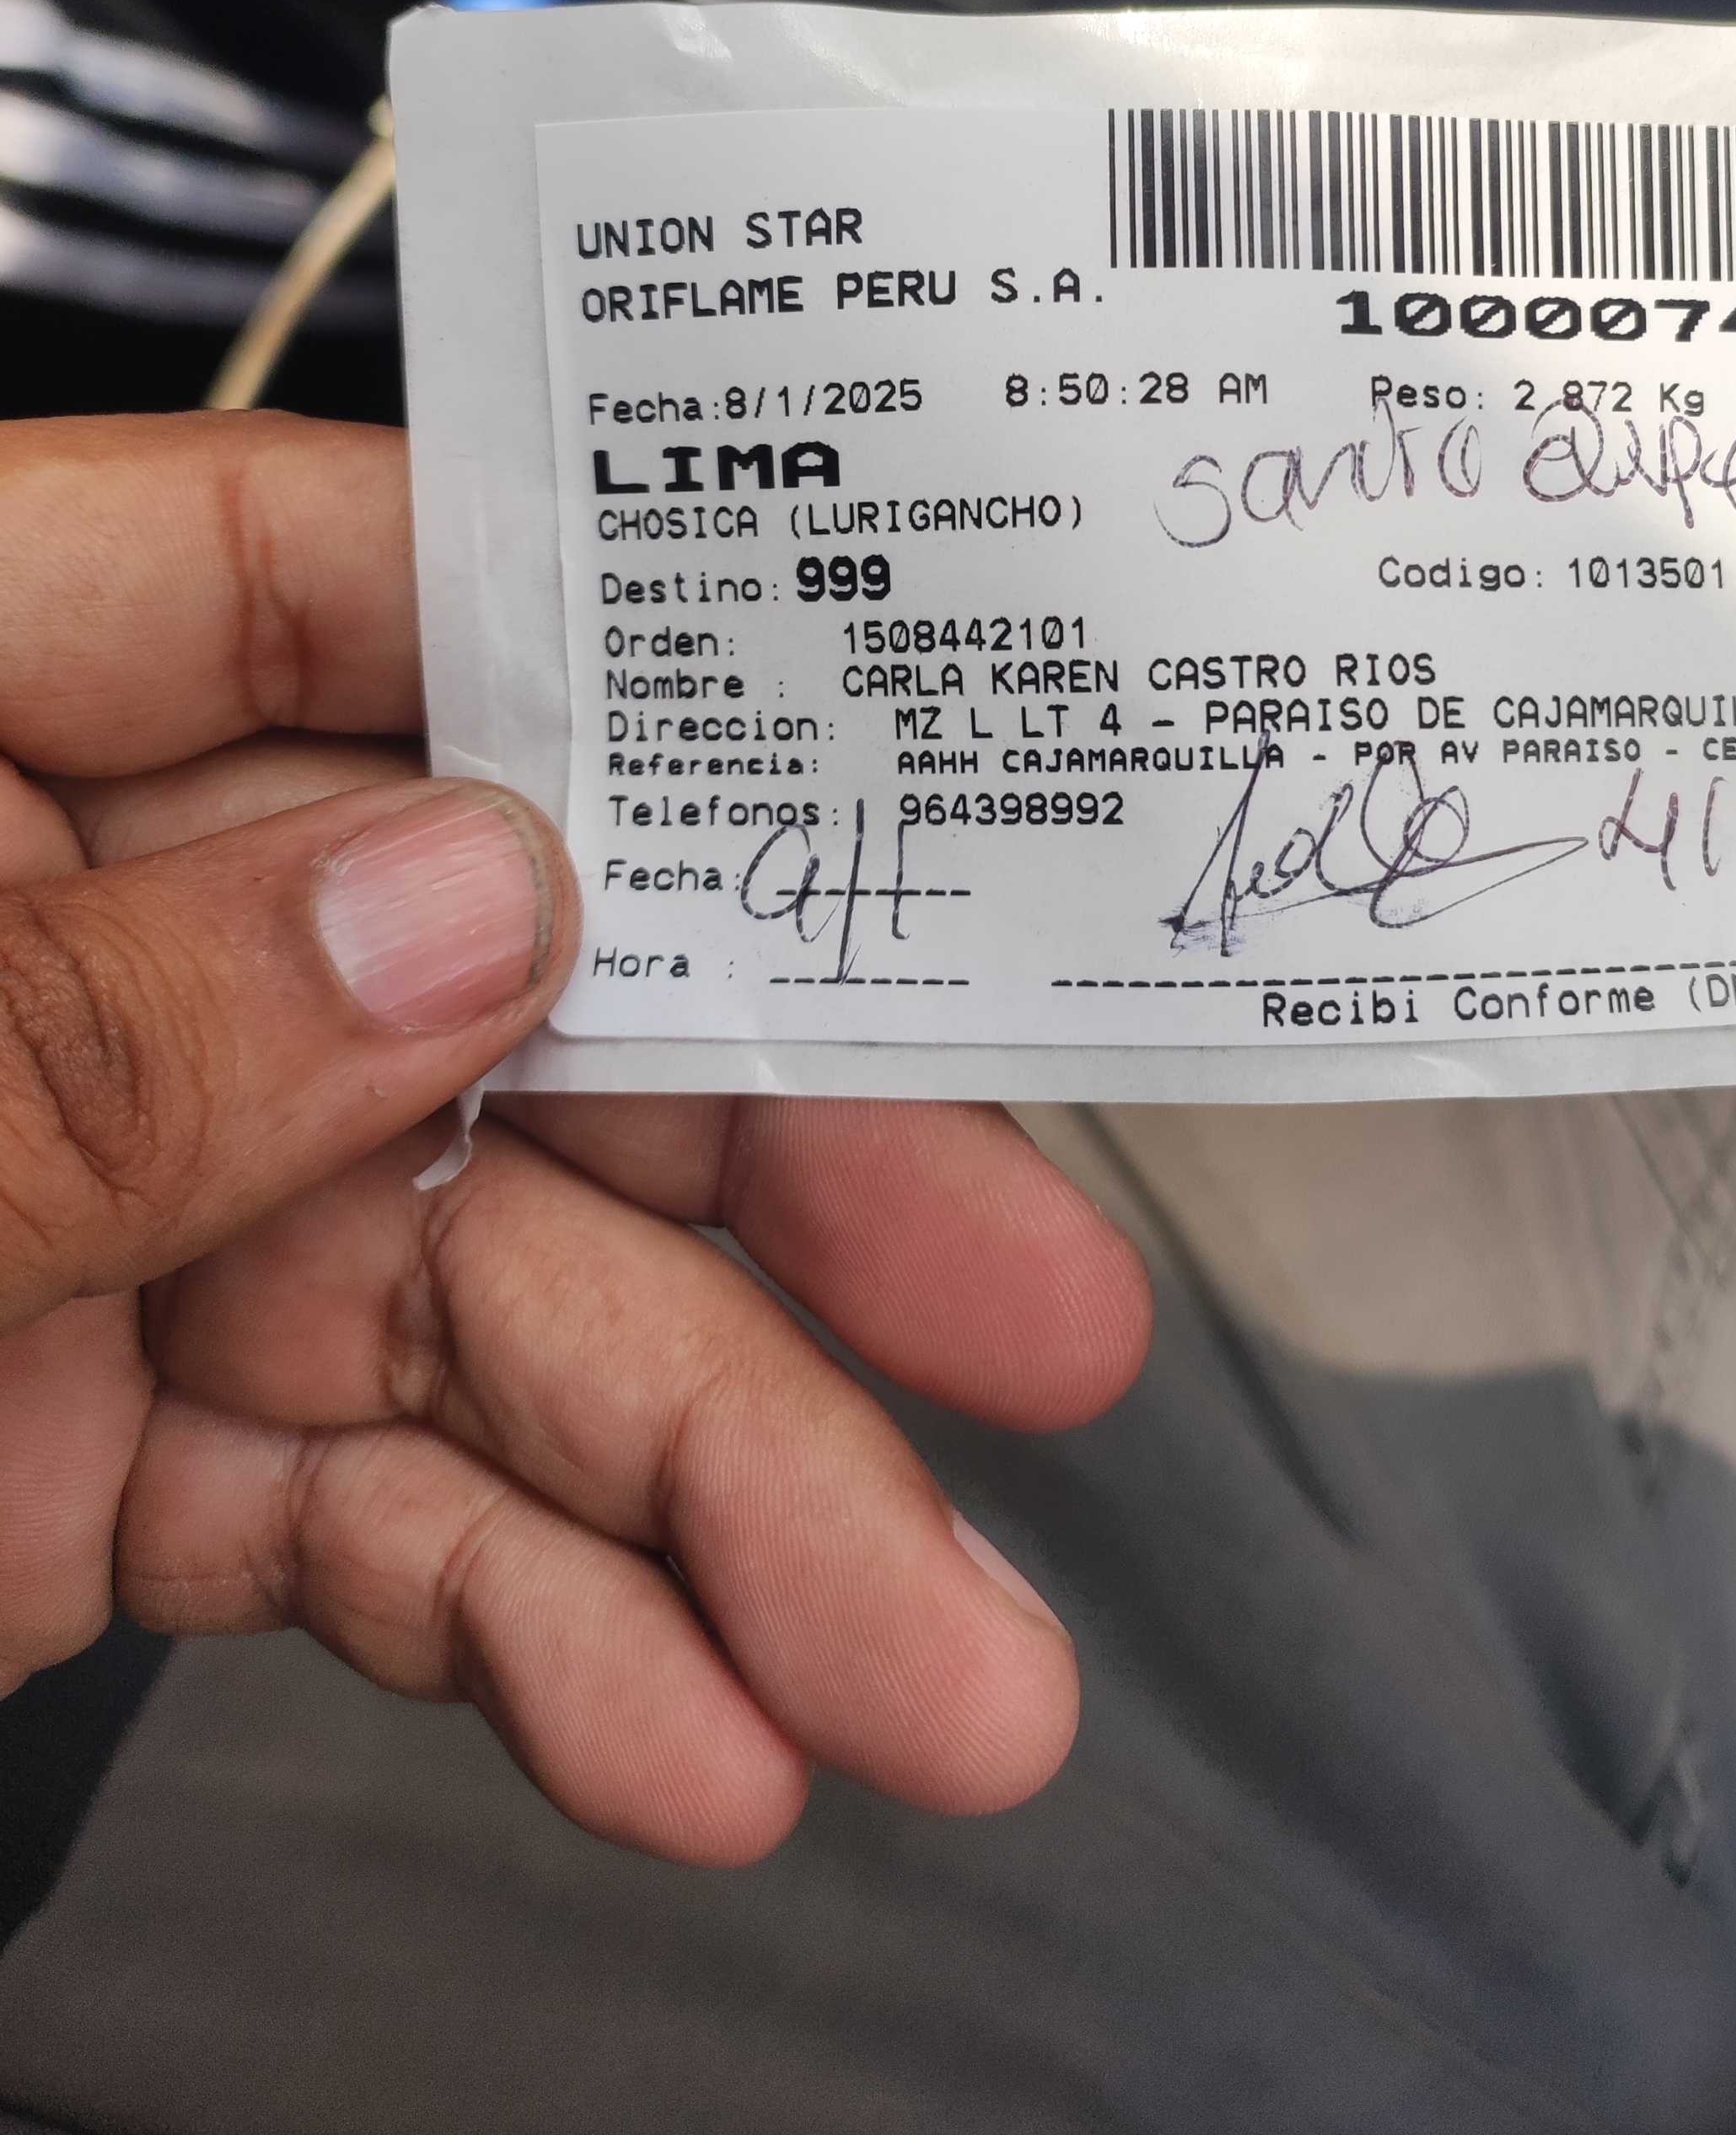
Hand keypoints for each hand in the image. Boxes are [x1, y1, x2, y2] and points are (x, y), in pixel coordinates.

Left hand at [0, 414, 1149, 1858]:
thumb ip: (107, 1022)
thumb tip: (485, 898)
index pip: (325, 584)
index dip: (625, 652)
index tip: (906, 757)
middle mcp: (69, 934)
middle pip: (503, 994)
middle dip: (784, 1190)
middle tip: (1041, 1322)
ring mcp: (100, 1205)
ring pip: (481, 1307)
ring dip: (722, 1502)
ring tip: (937, 1689)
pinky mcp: (93, 1460)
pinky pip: (357, 1512)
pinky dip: (537, 1628)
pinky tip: (697, 1746)